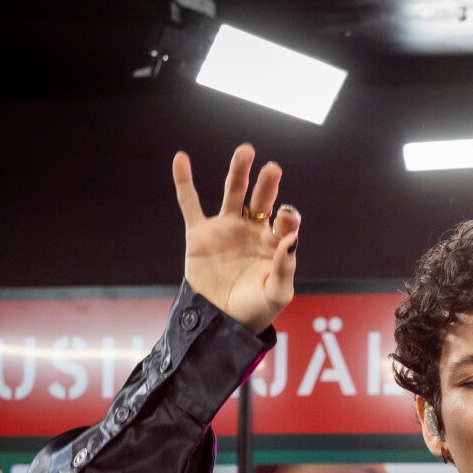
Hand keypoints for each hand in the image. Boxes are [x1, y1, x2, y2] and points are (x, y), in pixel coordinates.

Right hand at [171, 144, 301, 333]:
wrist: (220, 321)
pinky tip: (181, 159)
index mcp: (274, 243)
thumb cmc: (254, 309)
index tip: (288, 217)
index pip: (285, 223)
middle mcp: (252, 230)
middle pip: (262, 200)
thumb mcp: (275, 295)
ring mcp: (226, 228)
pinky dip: (184, 181)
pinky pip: (190, 203)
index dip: (288, 218)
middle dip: (268, 184)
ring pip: (234, 193)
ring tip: (245, 151)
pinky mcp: (199, 233)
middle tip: (273, 169)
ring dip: (239, 172)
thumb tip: (292, 243)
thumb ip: (284, 271)